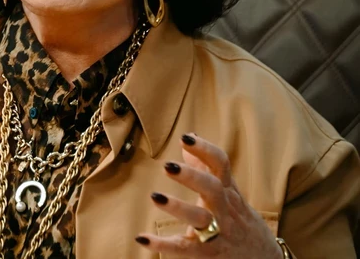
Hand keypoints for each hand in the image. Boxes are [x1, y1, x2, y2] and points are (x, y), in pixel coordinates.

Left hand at [135, 134, 282, 257]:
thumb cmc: (239, 220)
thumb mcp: (229, 192)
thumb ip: (206, 166)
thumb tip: (190, 134)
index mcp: (228, 192)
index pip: (221, 165)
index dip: (205, 150)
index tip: (186, 137)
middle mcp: (225, 210)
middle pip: (213, 190)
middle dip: (192, 177)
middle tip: (167, 166)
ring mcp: (218, 233)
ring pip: (201, 219)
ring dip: (178, 207)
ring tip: (155, 196)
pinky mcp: (208, 254)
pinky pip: (185, 249)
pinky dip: (163, 245)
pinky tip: (142, 238)